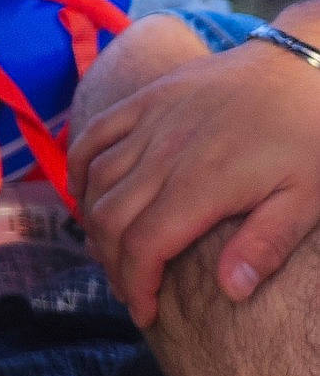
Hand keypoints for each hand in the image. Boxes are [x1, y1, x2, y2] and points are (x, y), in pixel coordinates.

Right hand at [69, 13, 319, 326]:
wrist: (305, 63)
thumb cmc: (310, 136)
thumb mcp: (307, 198)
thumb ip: (266, 245)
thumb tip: (230, 292)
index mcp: (203, 183)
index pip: (144, 246)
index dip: (136, 285)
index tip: (144, 312)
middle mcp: (165, 151)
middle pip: (110, 218)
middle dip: (111, 263)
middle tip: (129, 288)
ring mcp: (151, 120)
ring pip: (96, 180)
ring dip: (93, 222)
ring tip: (111, 249)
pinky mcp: (146, 97)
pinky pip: (94, 133)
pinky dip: (80, 167)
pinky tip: (85, 192)